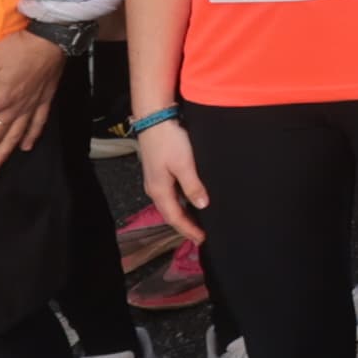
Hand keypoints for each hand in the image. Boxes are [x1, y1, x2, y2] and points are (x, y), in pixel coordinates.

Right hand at [135, 116, 211, 238]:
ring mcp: (155, 180)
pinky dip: (180, 202)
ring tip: (197, 222)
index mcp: (160, 190)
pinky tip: (190, 200)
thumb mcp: (184, 164)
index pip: (175, 218)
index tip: (202, 240)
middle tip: (200, 235)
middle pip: (170, 213)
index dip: (188, 230)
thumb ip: (193, 186)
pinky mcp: (158, 171)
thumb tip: (202, 206)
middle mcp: (154, 188)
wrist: (154, 118)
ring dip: (183, 214)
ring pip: (170, 203)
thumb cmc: (169, 140)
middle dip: (185, 226)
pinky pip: (170, 193)